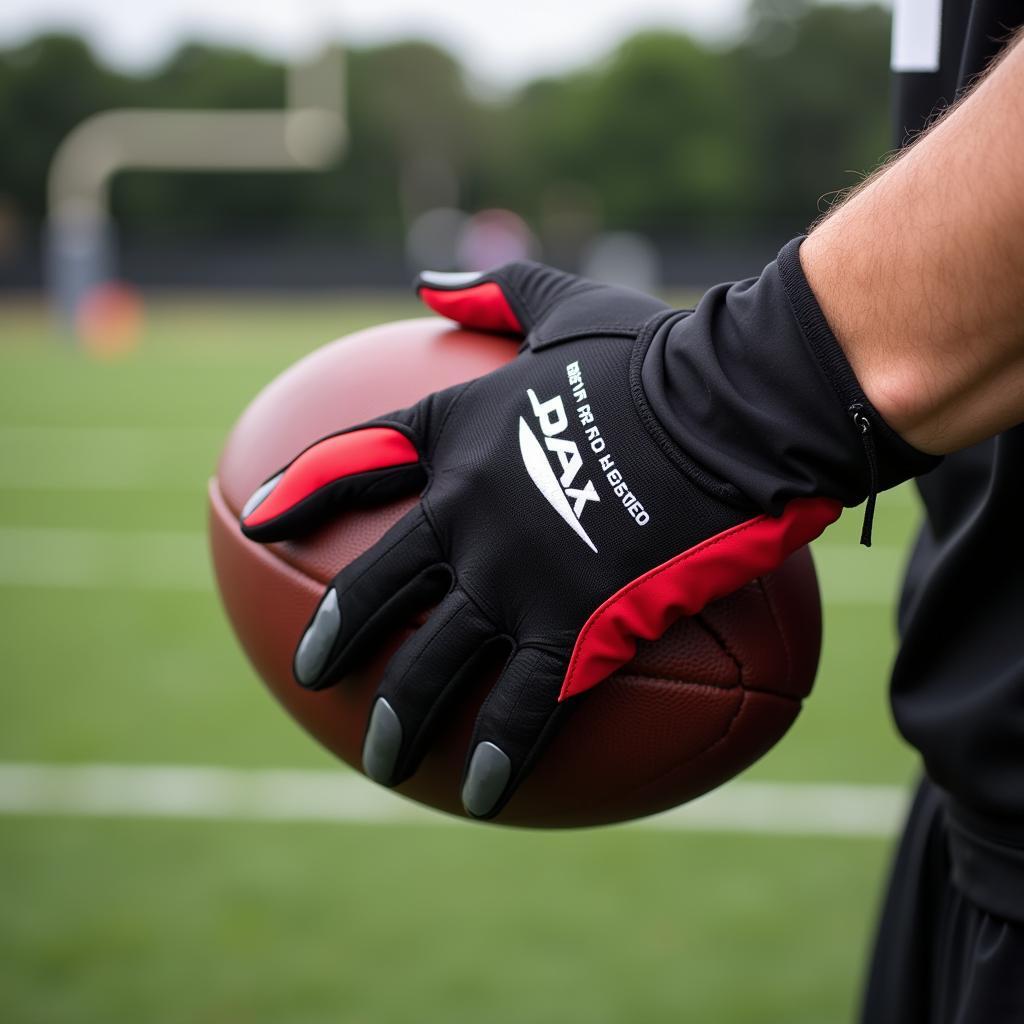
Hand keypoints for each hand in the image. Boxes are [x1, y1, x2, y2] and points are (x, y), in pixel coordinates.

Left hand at [240, 262, 840, 817]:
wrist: (727, 407)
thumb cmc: (656, 353)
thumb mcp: (564, 304)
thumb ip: (494, 292)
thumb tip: (427, 279)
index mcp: (455, 437)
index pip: (353, 466)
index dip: (301, 495)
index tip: (262, 521)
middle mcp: (464, 513)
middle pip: (373, 586)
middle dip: (333, 635)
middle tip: (309, 673)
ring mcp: (511, 575)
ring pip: (431, 663)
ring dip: (398, 717)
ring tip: (378, 758)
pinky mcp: (571, 625)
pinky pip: (521, 705)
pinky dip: (498, 752)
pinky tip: (483, 795)